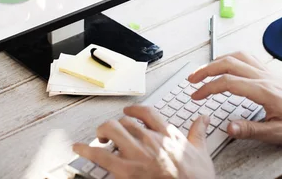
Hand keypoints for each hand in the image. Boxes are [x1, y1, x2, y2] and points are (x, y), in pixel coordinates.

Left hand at [73, 105, 215, 178]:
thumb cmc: (196, 178)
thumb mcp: (201, 152)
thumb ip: (198, 132)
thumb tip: (203, 118)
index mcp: (167, 134)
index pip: (146, 112)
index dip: (134, 110)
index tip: (129, 111)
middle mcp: (150, 139)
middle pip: (125, 121)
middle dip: (116, 125)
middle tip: (112, 132)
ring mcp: (137, 154)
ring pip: (112, 130)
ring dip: (102, 132)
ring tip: (99, 138)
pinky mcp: (126, 170)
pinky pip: (101, 155)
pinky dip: (86, 150)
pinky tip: (79, 148)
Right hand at [187, 52, 281, 145]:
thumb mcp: (278, 133)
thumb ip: (251, 129)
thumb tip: (228, 127)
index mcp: (263, 90)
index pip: (227, 82)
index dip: (208, 88)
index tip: (196, 95)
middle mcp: (263, 77)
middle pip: (228, 63)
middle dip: (206, 69)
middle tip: (192, 79)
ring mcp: (267, 72)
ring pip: (237, 57)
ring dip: (217, 61)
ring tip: (204, 70)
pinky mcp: (270, 73)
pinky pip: (247, 58)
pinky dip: (232, 58)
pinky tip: (228, 64)